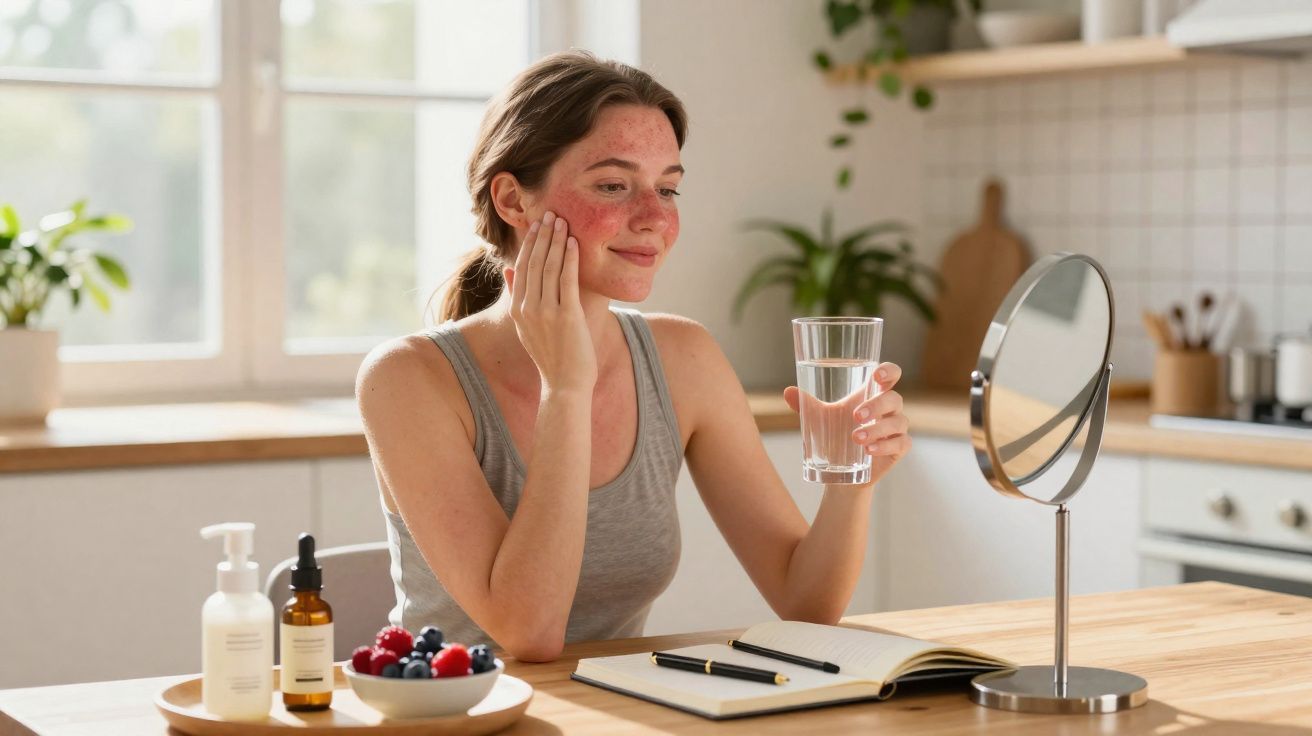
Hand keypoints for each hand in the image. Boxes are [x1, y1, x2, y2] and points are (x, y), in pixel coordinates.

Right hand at [502, 211, 595, 393]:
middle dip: (543, 235)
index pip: (522, 268)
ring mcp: (546, 313)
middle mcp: (528, 309)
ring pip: (549, 268)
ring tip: (563, 221)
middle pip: (535, 263)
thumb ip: (518, 298)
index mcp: (519, 310)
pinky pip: (567, 281)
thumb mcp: (528, 327)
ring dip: (556, 241)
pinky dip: (569, 259)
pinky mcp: (566, 317)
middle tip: (551, 213)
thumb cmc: (552, 356)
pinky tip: (573, 243)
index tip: (537, 224)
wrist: (565, 385)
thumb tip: (509, 272)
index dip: (530, 243)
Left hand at [783, 362, 907, 485]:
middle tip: (856, 416)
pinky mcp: (899, 448)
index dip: (889, 371)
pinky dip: (885, 446)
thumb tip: (788, 392)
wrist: (839, 472)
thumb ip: (805, 404)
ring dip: (877, 429)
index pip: (890, 375)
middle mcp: (888, 409)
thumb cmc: (833, 436)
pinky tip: (869, 451)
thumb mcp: (818, 420)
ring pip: (898, 422)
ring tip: (856, 438)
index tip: (876, 376)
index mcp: (872, 395)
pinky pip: (901, 443)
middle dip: (877, 405)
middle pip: (894, 398)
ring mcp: (896, 429)